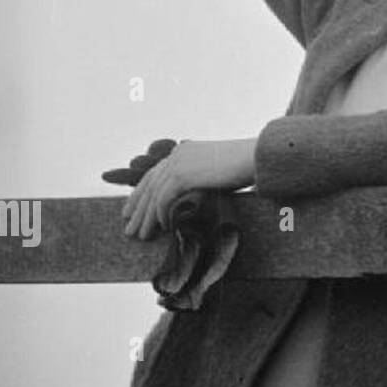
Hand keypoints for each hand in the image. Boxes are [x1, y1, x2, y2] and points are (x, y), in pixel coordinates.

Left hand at [121, 138, 256, 239]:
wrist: (258, 157)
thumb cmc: (246, 166)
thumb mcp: (216, 172)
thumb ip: (199, 179)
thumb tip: (189, 200)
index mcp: (184, 151)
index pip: (155, 174)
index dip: (140, 194)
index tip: (131, 211)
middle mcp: (177, 154)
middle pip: (149, 184)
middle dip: (137, 209)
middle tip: (129, 229)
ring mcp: (179, 163)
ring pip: (154, 194)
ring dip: (146, 218)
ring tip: (141, 236)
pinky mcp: (183, 174)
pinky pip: (164, 199)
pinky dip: (161, 215)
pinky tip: (163, 228)